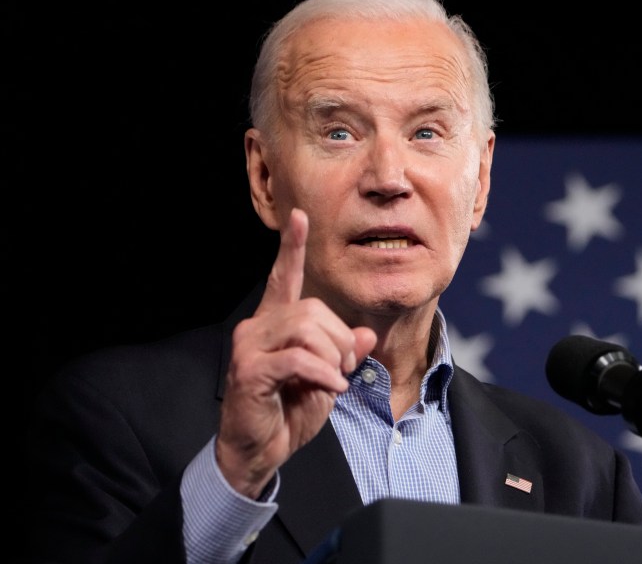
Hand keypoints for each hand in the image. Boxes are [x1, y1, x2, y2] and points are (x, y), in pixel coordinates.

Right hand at [216, 208, 376, 497]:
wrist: (258, 451)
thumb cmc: (288, 413)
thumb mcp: (327, 380)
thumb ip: (344, 355)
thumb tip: (365, 336)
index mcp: (275, 324)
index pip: (283, 278)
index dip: (292, 248)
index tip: (300, 217)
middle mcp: (258, 327)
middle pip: (313, 309)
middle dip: (340, 340)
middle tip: (344, 370)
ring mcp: (250, 347)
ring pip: (307, 329)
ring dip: (332, 358)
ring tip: (333, 381)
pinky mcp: (249, 370)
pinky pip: (298, 358)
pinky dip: (323, 374)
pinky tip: (331, 389)